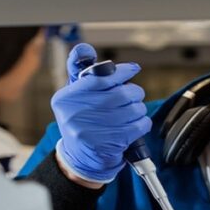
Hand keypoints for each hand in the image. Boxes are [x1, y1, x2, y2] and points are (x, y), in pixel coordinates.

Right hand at [51, 43, 150, 184]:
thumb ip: (82, 75)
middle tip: (133, 95)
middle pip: (120, 93)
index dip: (121, 71)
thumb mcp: (73, 98)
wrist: (80, 160)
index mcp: (66, 98)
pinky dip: (142, 122)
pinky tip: (136, 124)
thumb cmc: (80, 123)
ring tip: (132, 112)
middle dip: (133, 92)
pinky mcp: (109, 144)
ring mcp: (92, 130)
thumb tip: (84, 49)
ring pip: (132, 108)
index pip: (100, 77)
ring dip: (138, 108)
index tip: (133, 69)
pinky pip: (139, 125)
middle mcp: (76, 113)